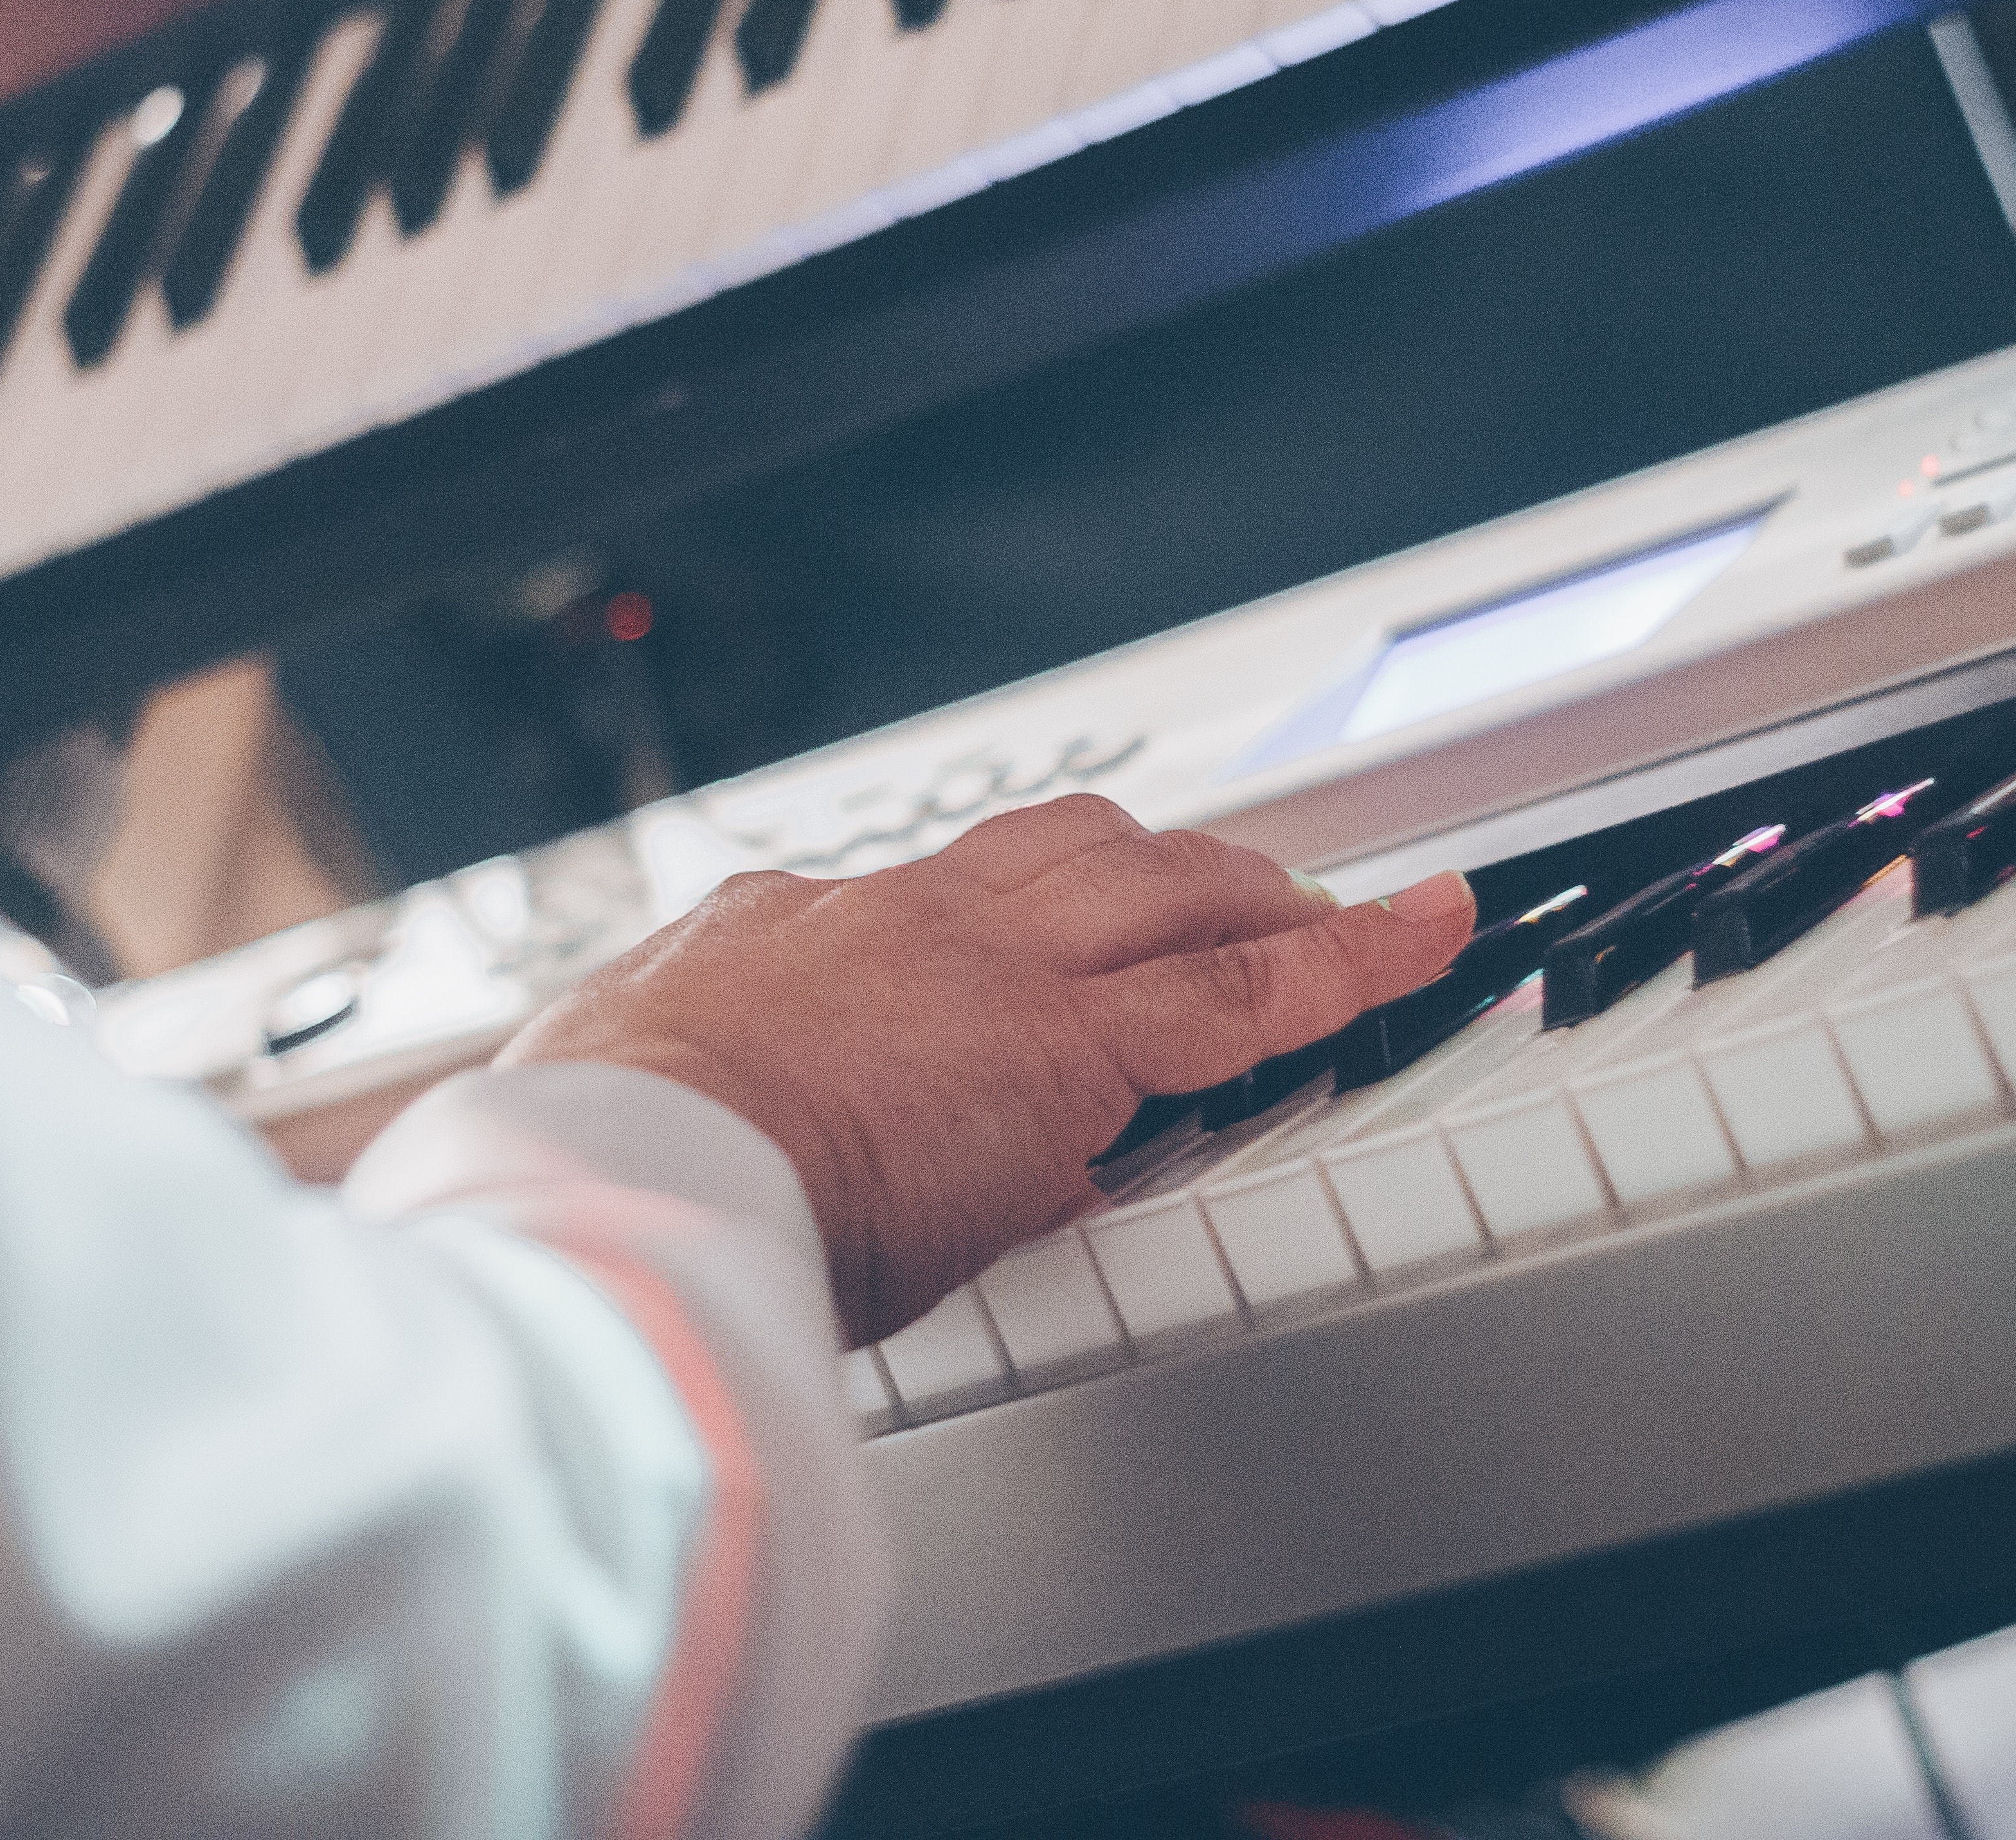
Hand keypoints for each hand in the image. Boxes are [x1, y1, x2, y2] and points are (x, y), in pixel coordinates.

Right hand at [496, 795, 1476, 1344]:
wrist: (624, 1163)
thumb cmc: (590, 1157)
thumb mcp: (611, 1090)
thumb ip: (656, 1087)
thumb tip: (619, 1108)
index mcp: (777, 936)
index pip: (914, 906)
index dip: (988, 919)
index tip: (1008, 944)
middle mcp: (900, 921)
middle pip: (1062, 852)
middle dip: (1148, 866)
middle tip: (1213, 886)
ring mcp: (998, 968)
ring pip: (1167, 888)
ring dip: (1252, 892)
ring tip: (1327, 907)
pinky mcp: (1076, 1044)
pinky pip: (1250, 990)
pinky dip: (1353, 960)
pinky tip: (1425, 942)